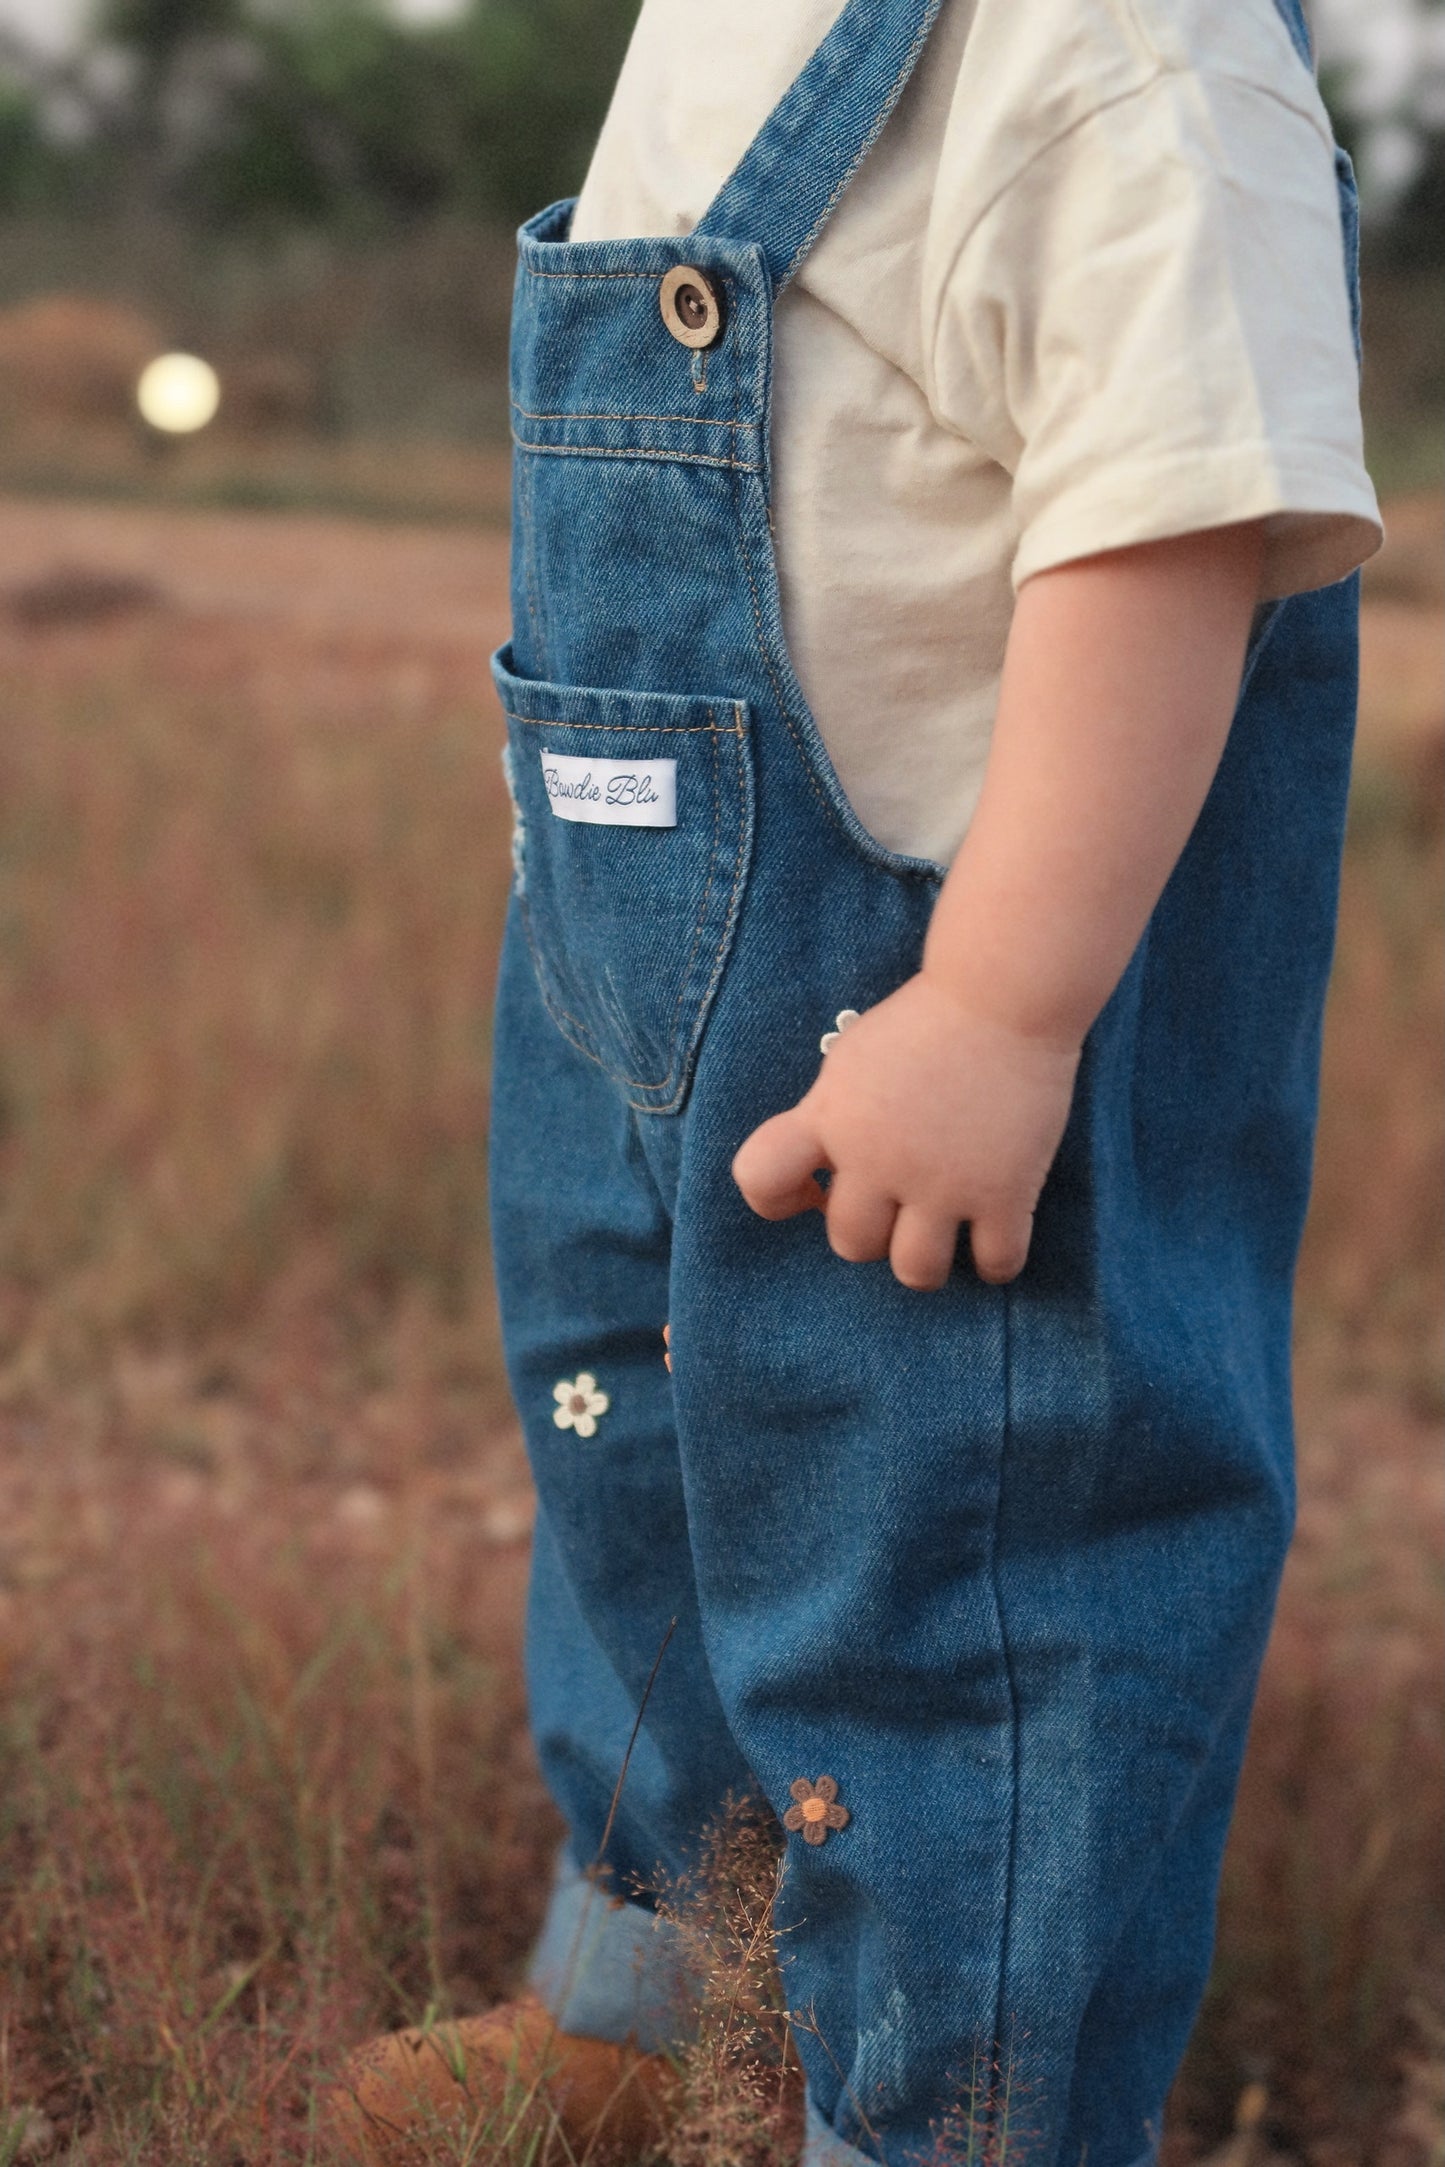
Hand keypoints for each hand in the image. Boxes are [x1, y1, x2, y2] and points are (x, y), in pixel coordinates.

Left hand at [731, 973, 1079, 1288]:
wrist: (1005, 996)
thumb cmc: (927, 1020)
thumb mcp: (852, 1058)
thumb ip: (830, 1115)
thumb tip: (826, 1171)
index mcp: (830, 1118)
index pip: (759, 1179)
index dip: (777, 1200)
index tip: (813, 1189)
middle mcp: (877, 1159)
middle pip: (851, 1242)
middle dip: (871, 1231)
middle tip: (898, 1203)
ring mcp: (941, 1182)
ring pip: (915, 1272)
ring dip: (922, 1260)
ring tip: (938, 1232)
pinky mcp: (1004, 1193)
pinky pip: (996, 1265)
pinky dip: (994, 1264)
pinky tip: (992, 1239)